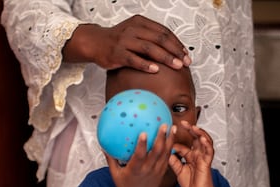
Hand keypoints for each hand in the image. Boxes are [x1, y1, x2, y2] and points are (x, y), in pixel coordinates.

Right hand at [64, 15, 190, 72]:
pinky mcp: (117, 53)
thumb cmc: (118, 40)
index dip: (177, 43)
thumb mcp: (135, 32)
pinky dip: (146, 65)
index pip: (164, 32)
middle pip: (159, 39)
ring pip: (149, 48)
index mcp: (140, 22)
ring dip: (165, 58)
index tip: (185, 54)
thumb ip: (151, 38)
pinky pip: (133, 60)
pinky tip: (155, 70)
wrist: (95, 42)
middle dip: (175, 51)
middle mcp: (133, 29)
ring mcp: (124, 41)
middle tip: (185, 62)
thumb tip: (173, 51)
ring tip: (176, 66)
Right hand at [105, 124, 175, 186]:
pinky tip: (172, 138)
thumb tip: (104, 145)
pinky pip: (168, 158)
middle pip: (157, 152)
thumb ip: (111, 159)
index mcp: (135, 169)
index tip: (143, 132)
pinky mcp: (162, 172)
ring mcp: (157, 170)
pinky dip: (171, 147)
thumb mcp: (115, 174)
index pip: (140, 156)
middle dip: (161, 137)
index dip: (142, 145)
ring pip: (166, 153)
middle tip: (163, 124)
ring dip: (170, 140)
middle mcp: (148, 169)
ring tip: (173, 127)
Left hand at [169, 121, 215, 186]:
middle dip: (190, 129)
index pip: (184, 143)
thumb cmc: (191, 184)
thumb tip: (166, 151)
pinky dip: (206, 144)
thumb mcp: (178, 170)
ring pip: (204, 141)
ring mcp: (203, 157)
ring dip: (199, 133)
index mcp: (190, 155)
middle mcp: (197, 154)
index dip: (176, 138)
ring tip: (193, 127)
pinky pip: (209, 151)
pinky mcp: (207, 162)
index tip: (169, 133)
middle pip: (195, 138)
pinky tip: (202, 138)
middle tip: (183, 122)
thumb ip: (173, 160)